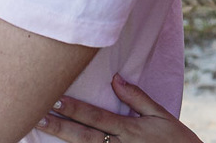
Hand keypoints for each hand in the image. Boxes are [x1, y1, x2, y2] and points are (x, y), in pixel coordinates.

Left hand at [36, 74, 202, 142]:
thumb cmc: (178, 141)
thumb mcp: (161, 115)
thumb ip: (137, 98)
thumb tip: (115, 79)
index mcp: (129, 129)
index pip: (95, 117)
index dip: (74, 109)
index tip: (55, 99)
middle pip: (84, 137)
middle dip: (60, 127)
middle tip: (38, 118)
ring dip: (65, 141)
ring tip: (44, 131)